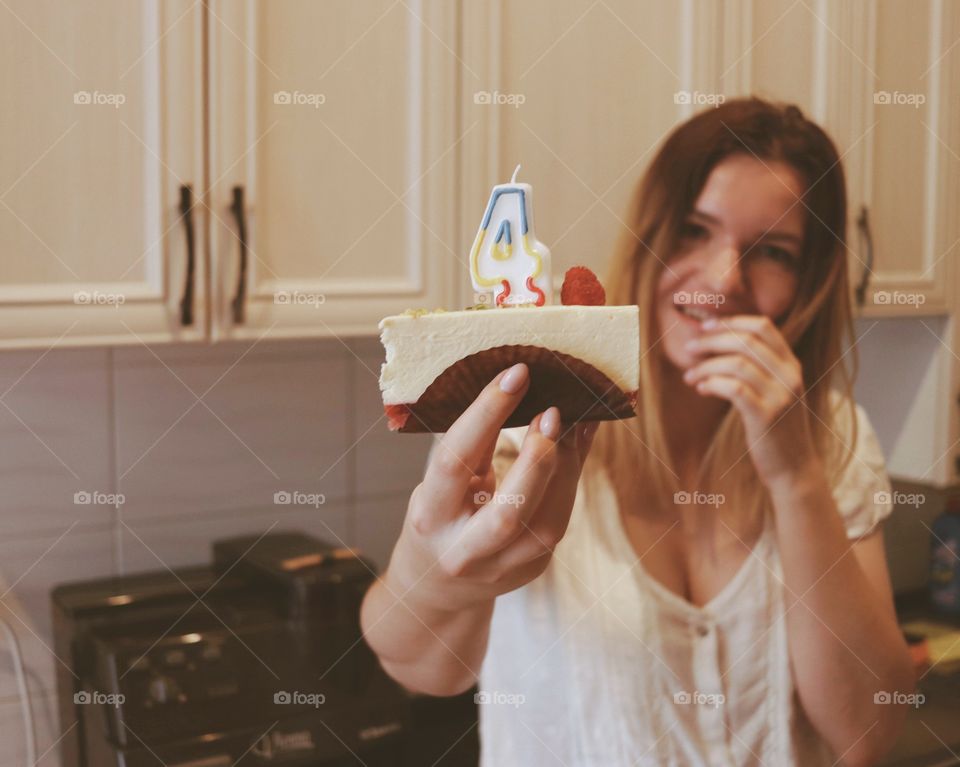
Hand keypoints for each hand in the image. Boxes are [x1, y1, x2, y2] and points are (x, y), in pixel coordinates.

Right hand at [389, 363, 597, 611]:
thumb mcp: (442, 482)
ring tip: (571, 424)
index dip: (486, 415)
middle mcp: (462, 550)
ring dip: (564, 469)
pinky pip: (558, 525)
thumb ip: (476, 444)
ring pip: (545, 525)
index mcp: (430, 517)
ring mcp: (500, 569)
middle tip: (553, 413)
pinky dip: (570, 482)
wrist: (436, 586)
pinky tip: (577, 447)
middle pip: (509, 512)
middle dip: (538, 460)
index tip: (516, 374)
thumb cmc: (441, 515)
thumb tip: (521, 384)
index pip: (456, 461)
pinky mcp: (529, 572)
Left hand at [681, 315, 819, 487]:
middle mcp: (789, 375)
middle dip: (712, 341)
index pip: (763, 326)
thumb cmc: (775, 427)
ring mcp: (780, 395)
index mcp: (791, 365)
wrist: (793, 467)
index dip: (731, 322)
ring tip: (690, 376)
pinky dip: (711, 384)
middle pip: (746, 340)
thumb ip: (757, 368)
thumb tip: (717, 344)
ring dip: (706, 367)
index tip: (705, 326)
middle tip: (689, 349)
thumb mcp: (774, 391)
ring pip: (736, 363)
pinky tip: (700, 389)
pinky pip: (733, 388)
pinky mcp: (766, 416)